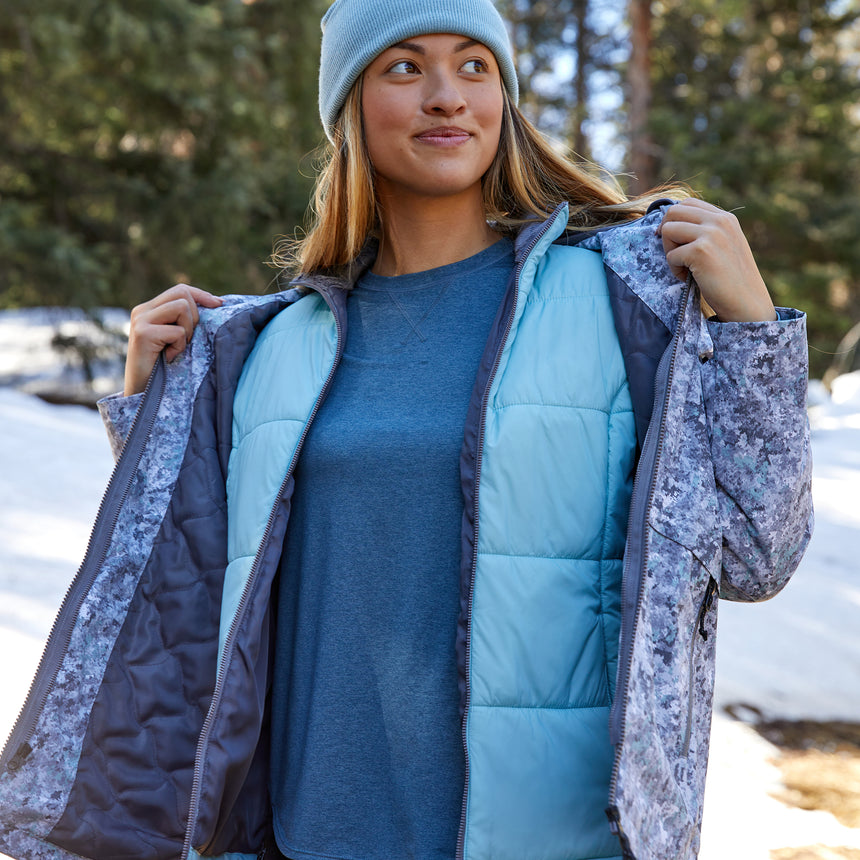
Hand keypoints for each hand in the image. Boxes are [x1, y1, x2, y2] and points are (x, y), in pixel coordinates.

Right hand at [124, 284, 221, 395]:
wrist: (142, 392)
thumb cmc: (164, 366)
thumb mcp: (175, 338)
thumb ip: (184, 320)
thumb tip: (216, 303)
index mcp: (149, 309)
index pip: (180, 289)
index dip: (202, 295)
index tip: (220, 304)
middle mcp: (142, 310)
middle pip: (183, 294)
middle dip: (195, 316)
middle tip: (187, 339)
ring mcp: (140, 320)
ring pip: (182, 307)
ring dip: (188, 330)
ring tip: (177, 347)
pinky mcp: (143, 334)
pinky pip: (178, 331)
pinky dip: (180, 346)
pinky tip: (170, 357)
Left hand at [658, 198, 775, 321]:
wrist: (747, 303)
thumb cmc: (731, 280)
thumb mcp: (724, 246)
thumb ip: (706, 231)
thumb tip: (671, 224)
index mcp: (726, 218)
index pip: (688, 203)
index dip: (673, 220)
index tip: (672, 240)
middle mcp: (719, 221)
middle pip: (673, 212)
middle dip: (666, 234)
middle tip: (674, 255)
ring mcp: (711, 234)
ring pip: (668, 230)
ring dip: (669, 251)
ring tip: (683, 267)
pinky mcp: (700, 251)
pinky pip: (671, 255)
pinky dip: (674, 270)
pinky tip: (688, 278)